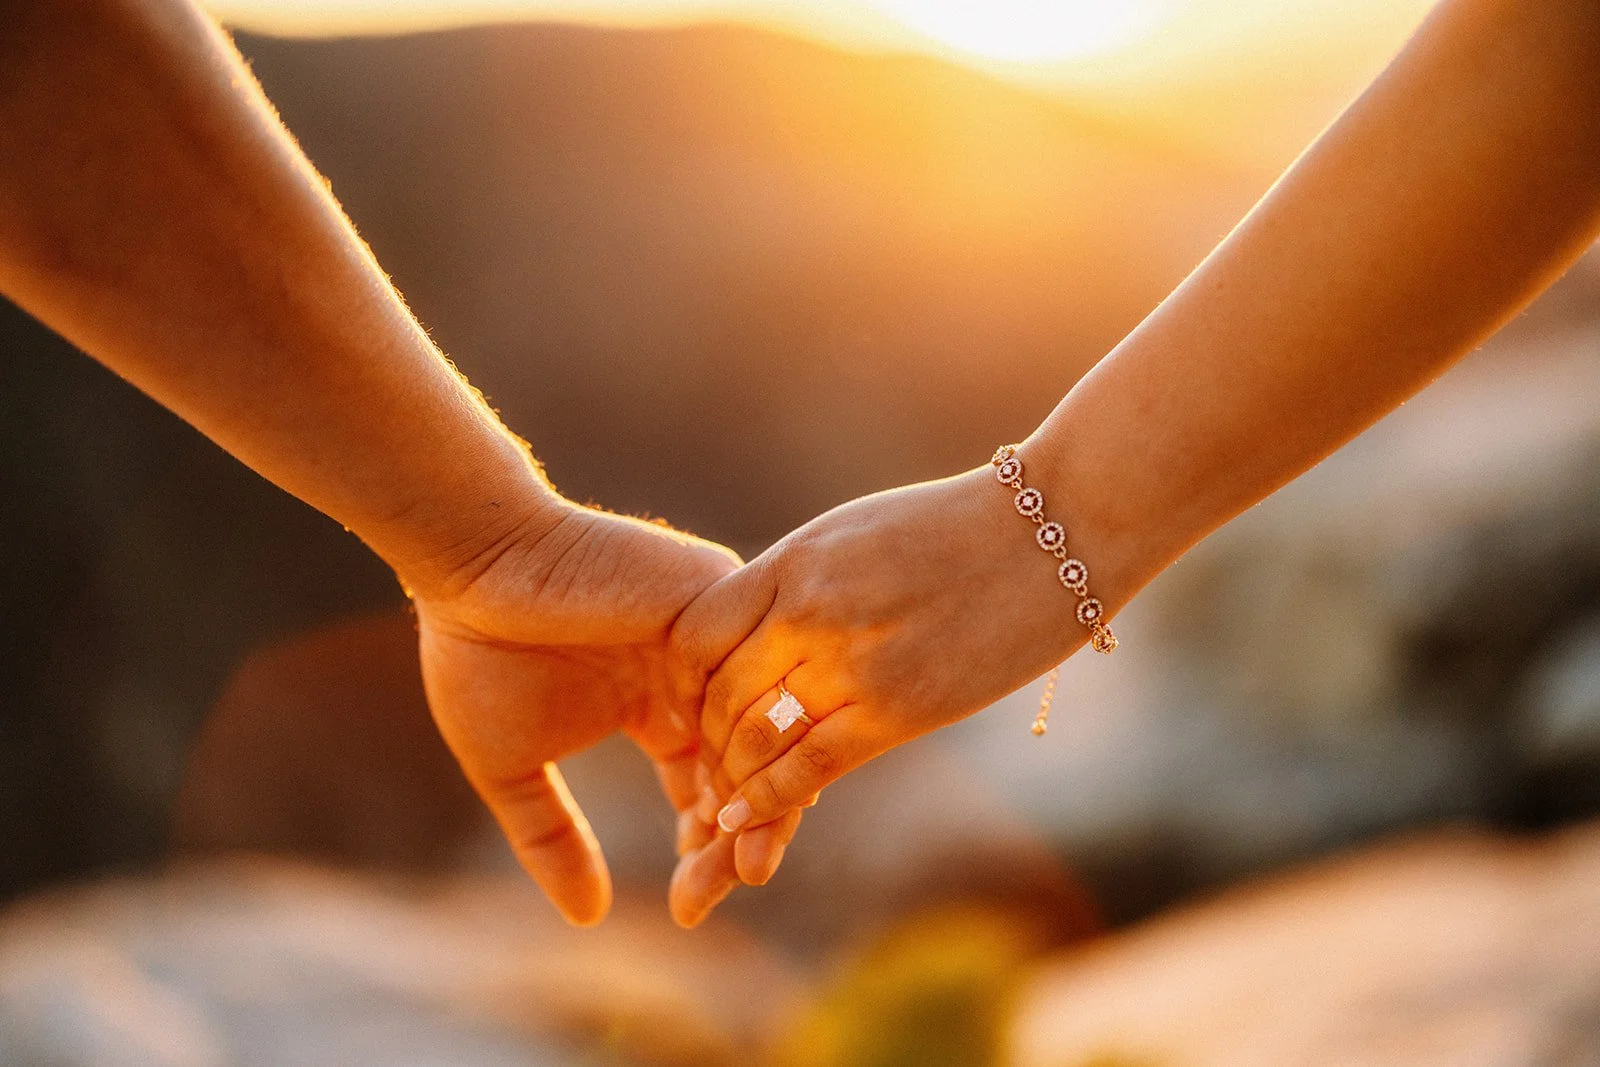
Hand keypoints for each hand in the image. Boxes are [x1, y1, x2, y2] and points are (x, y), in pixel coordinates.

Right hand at [412, 497, 742, 925]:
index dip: (708, 848)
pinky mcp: (718, 592)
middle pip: (747, 767)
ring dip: (753, 793)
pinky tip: (731, 786)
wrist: (472, 561)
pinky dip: (746, 730)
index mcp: (658, 707)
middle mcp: (699, 674)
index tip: (689, 905)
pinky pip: (753, 668)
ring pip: (761, 724)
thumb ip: (551, 841)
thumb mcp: (510, 767)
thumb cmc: (479, 650)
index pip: (709, 787)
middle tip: (720, 890)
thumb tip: (587, 921)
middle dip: (739, 835)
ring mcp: (713, 633)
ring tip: (732, 854)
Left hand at [668, 464, 1111, 919]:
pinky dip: (764, 798)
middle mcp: (809, 608)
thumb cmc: (959, 526)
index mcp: (796, 560)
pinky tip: (741, 816)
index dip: (680, 682)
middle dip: (699, 740)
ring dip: (728, 775)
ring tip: (719, 799)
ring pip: (752, 735)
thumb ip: (800, 579)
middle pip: (717, 692)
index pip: (695, 633)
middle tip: (697, 771)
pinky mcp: (898, 708)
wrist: (1054, 528)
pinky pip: (808, 765)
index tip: (686, 706)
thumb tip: (757, 623)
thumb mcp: (858, 533)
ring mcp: (851, 660)